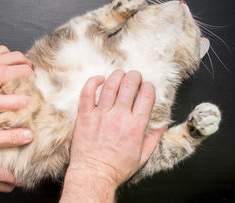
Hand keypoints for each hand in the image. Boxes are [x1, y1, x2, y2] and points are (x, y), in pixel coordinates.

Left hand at [0, 45, 34, 114]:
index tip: (33, 83)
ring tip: (11, 66)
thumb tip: (27, 100)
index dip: (32, 77)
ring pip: (4, 49)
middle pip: (18, 56)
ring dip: (11, 56)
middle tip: (27, 73)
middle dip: (26, 64)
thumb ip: (11, 102)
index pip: (24, 71)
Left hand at [61, 70, 165, 201]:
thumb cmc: (117, 167)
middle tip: (134, 76)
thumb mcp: (143, 155)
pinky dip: (93, 82)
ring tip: (120, 74)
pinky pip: (87, 93)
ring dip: (117, 75)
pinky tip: (99, 79)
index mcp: (136, 126)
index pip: (146, 96)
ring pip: (110, 85)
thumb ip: (154, 138)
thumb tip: (163, 125)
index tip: (147, 86)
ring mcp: (100, 115)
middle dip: (134, 76)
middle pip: (129, 85)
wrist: (94, 174)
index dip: (148, 86)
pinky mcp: (85, 116)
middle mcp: (119, 117)